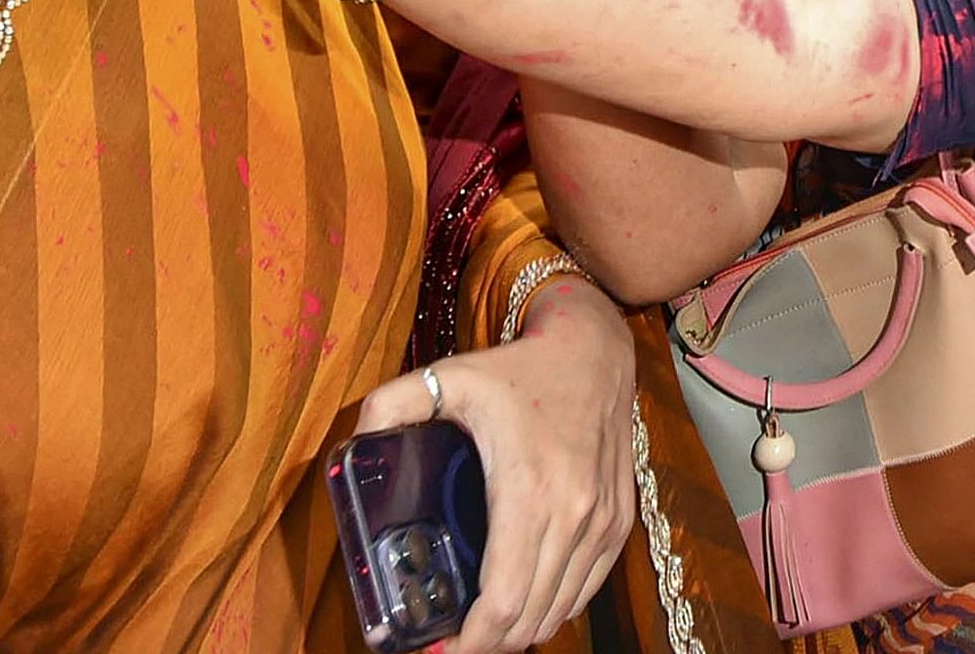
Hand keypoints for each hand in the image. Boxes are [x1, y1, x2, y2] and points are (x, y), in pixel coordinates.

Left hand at [351, 281, 639, 653]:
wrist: (595, 349)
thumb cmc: (521, 368)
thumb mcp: (450, 376)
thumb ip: (394, 403)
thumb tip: (356, 439)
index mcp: (530, 492)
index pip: (502, 601)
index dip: (468, 643)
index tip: (435, 648)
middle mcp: (575, 516)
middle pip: (530, 618)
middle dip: (487, 643)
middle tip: (448, 642)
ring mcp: (603, 523)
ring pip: (561, 611)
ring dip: (520, 631)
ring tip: (481, 628)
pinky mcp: (618, 522)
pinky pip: (586, 590)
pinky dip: (554, 609)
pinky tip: (523, 605)